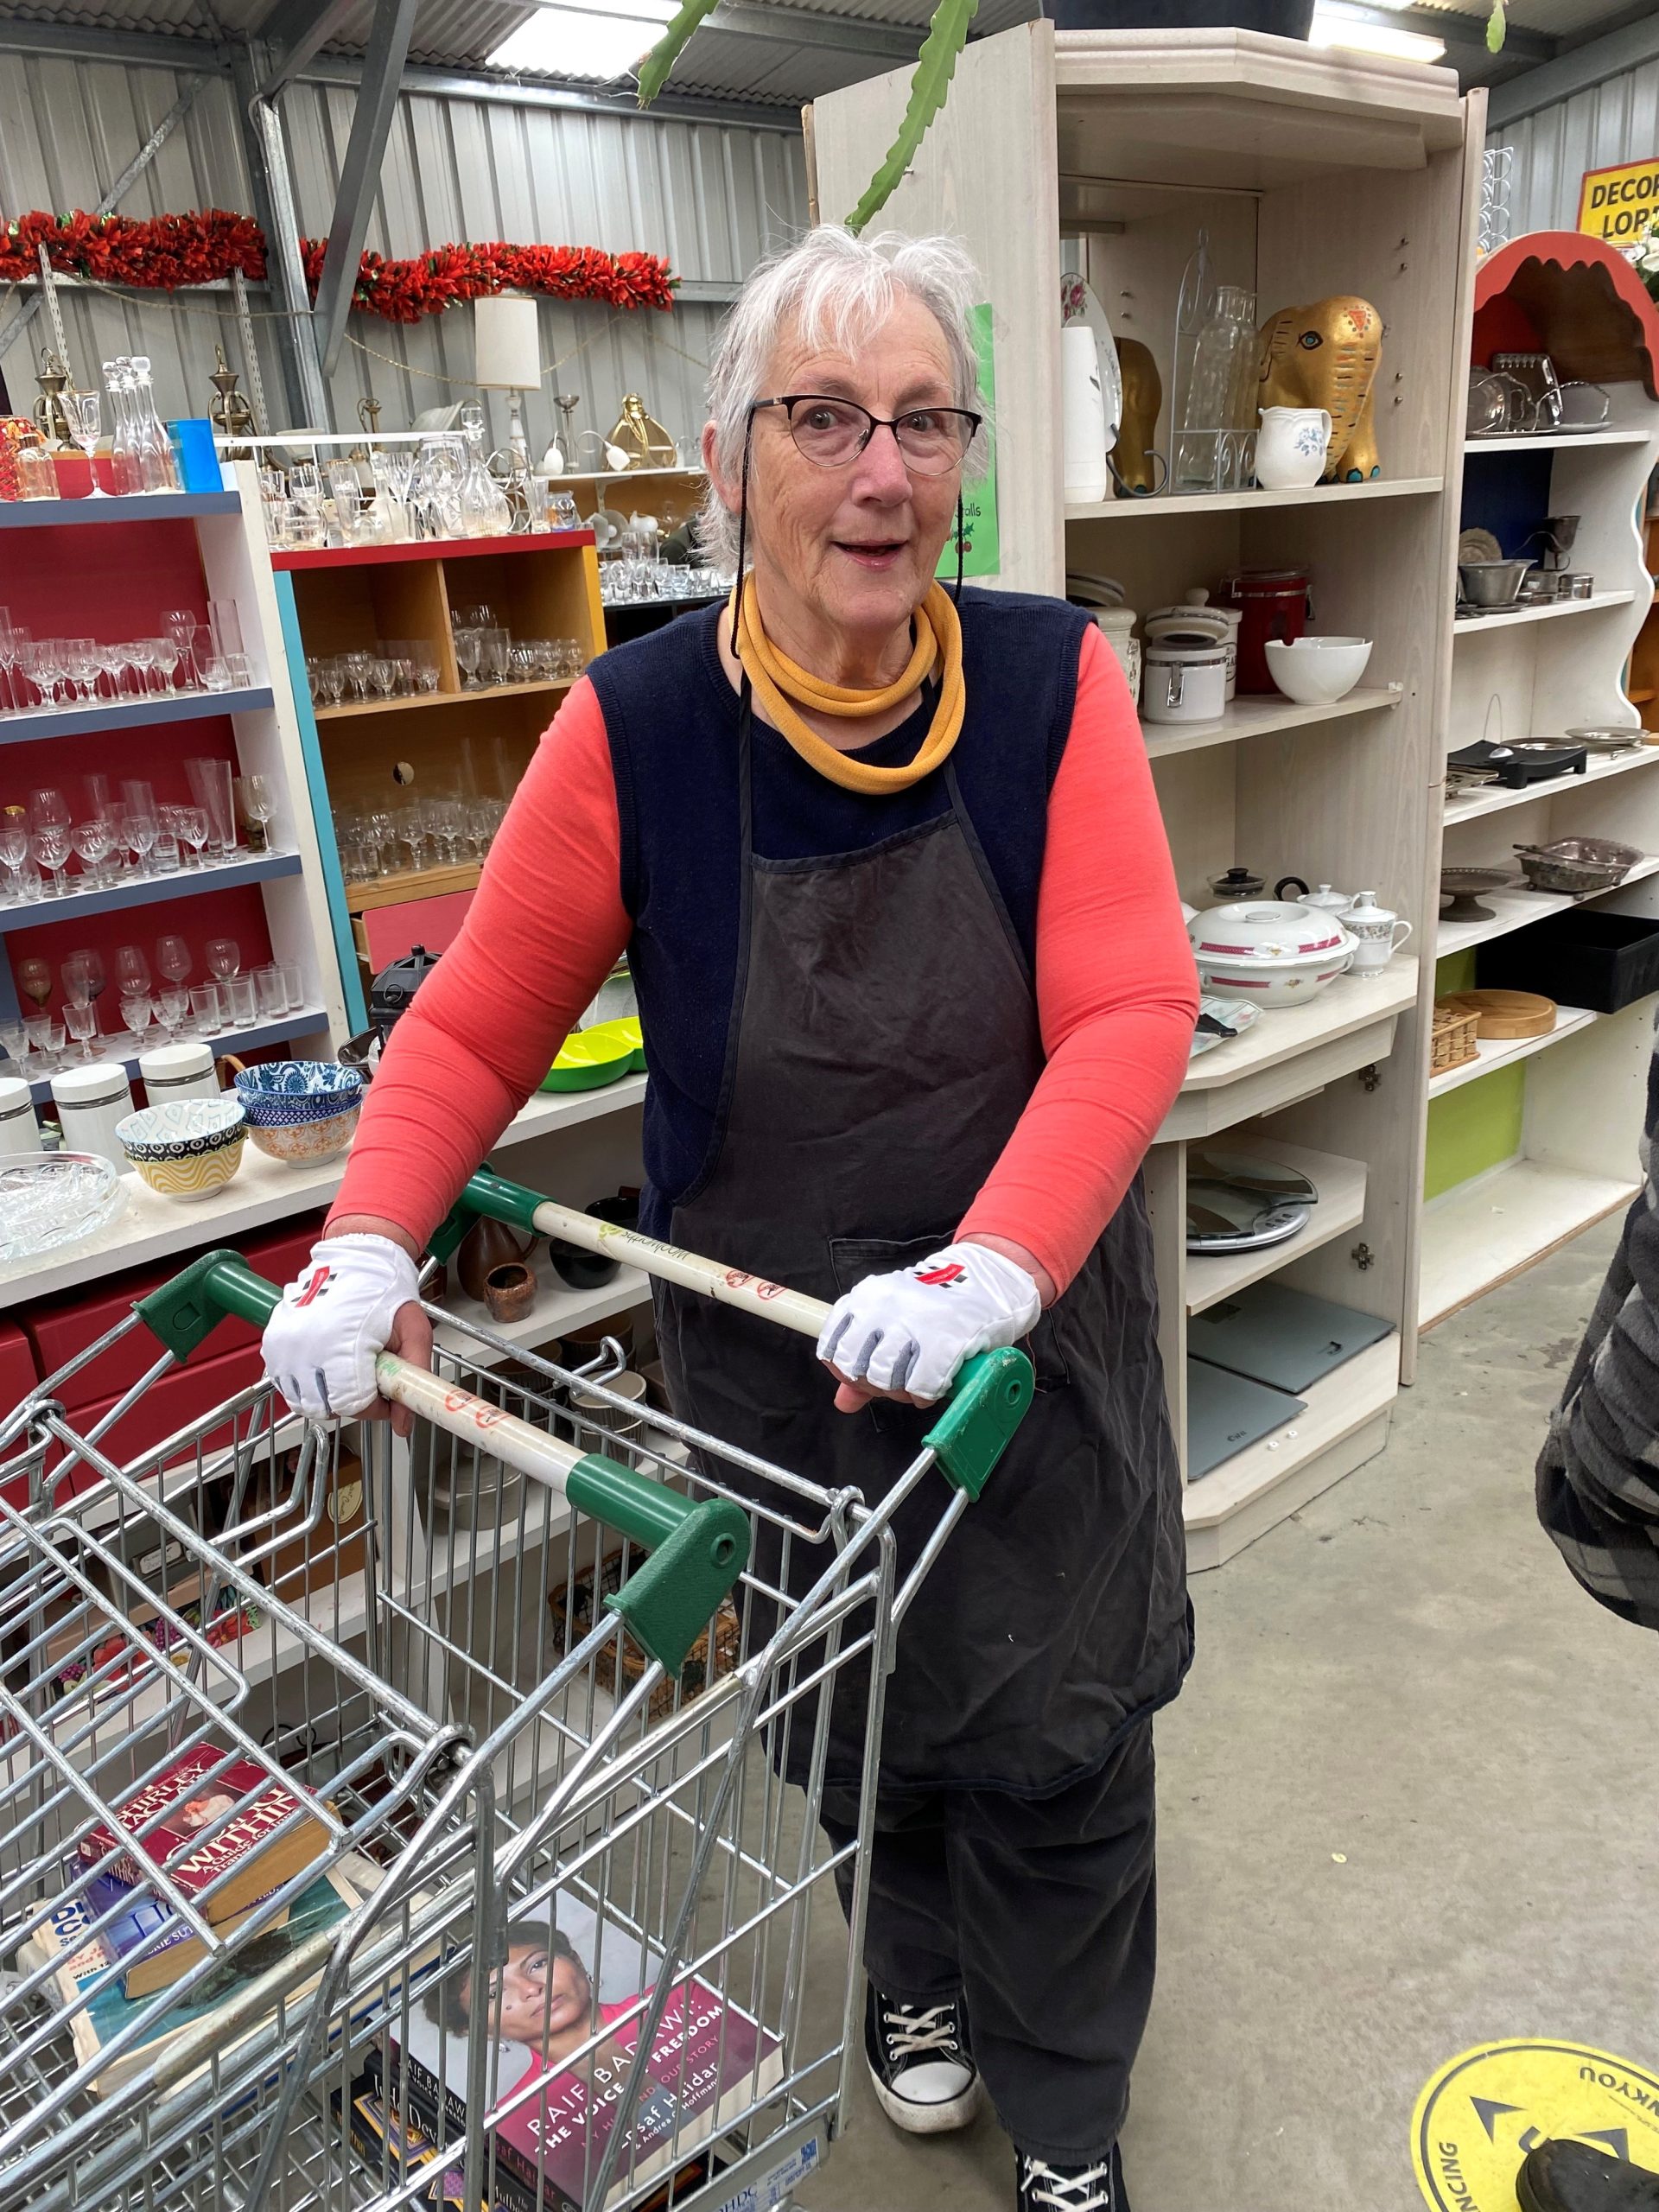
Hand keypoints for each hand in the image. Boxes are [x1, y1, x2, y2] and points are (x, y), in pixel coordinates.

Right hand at [262, 1234, 429, 1434]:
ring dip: (330, 1396)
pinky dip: (307, 1385)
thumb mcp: (416, 1330)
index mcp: (344, 1344)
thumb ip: (414, 1377)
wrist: (354, 1258)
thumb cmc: (386, 1291)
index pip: (356, 1404)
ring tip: (349, 1371)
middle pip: (330, 1406)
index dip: (377, 1407)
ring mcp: (285, 1347)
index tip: (389, 1396)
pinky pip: (287, 1385)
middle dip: (356, 1402)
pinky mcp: (272, 1344)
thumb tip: (405, 1426)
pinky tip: (327, 1367)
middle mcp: (307, 1348)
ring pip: (306, 1401)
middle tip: (372, 1380)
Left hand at [817, 1240, 1041, 1411]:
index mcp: (866, 1297)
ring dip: (900, 1391)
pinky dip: (925, 1394)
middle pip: (856, 1367)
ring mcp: (912, 1323)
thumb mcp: (893, 1319)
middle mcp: (883, 1307)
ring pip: (883, 1378)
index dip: (845, 1371)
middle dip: (874, 1385)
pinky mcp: (943, 1341)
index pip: (833, 1346)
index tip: (863, 1377)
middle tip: (896, 1383)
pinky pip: (919, 1386)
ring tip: (916, 1384)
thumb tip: (843, 1401)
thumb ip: (864, 1359)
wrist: (989, 1280)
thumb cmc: (937, 1303)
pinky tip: (935, 1386)